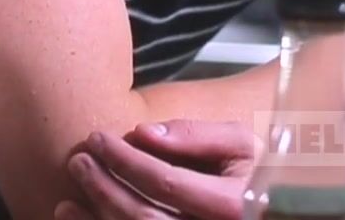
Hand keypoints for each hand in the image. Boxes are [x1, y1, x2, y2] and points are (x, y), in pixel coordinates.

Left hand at [58, 120, 257, 219]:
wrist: (274, 206)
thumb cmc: (253, 171)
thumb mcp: (240, 144)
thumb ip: (196, 135)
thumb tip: (143, 133)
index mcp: (234, 206)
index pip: (165, 183)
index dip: (126, 160)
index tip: (98, 138)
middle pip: (144, 217)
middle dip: (104, 187)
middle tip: (78, 161)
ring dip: (96, 217)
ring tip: (69, 195)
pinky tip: (79, 219)